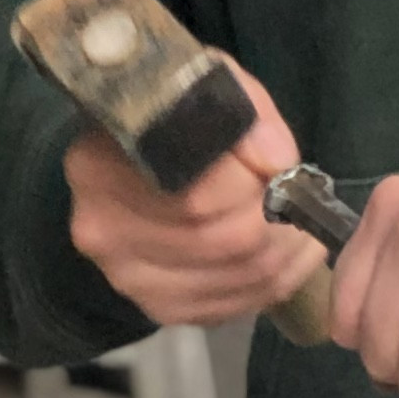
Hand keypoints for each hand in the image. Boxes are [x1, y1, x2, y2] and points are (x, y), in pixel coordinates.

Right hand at [62, 62, 328, 326]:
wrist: (143, 164)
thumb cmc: (178, 119)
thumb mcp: (208, 89)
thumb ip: (247, 114)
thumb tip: (276, 161)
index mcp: (99, 167)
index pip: (197, 195)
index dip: (254, 181)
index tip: (277, 164)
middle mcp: (101, 228)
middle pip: (221, 240)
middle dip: (276, 220)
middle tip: (298, 199)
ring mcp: (125, 277)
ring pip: (237, 277)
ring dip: (285, 253)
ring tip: (299, 224)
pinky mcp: (156, 307)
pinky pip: (233, 306)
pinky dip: (274, 283)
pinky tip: (283, 253)